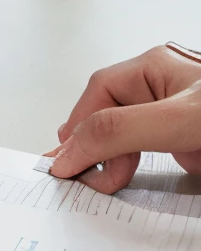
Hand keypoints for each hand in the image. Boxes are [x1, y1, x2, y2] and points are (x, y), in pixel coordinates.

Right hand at [48, 43, 200, 192]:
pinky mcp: (185, 142)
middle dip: (92, 145)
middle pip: (108, 113)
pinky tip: (124, 180)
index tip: (65, 161)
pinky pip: (146, 154)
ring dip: (111, 161)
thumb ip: (121, 130)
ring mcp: (173, 115)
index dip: (78, 126)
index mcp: (154, 67)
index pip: (100, 90)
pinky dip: (130, 169)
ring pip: (125, 135)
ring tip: (103, 184)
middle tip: (80, 176)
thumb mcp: (175, 119)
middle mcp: (161, 87)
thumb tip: (74, 145)